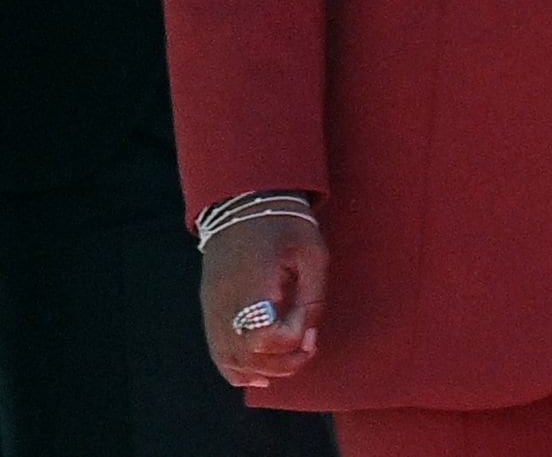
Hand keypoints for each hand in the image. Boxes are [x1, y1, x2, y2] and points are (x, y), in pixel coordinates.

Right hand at [200, 211, 326, 390]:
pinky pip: (218, 354)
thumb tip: (309, 338)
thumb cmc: (286, 227)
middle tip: (308, 346)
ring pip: (230, 360)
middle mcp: (225, 304)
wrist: (245, 206)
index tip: (309, 322)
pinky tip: (260, 373)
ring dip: (263, 369)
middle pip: (245, 355)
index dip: (291, 337)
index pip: (263, 335)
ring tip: (291, 358)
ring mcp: (212, 311)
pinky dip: (238, 369)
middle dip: (283, 361)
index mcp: (252, 285)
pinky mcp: (210, 313)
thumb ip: (313, 298)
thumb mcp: (313, 255)